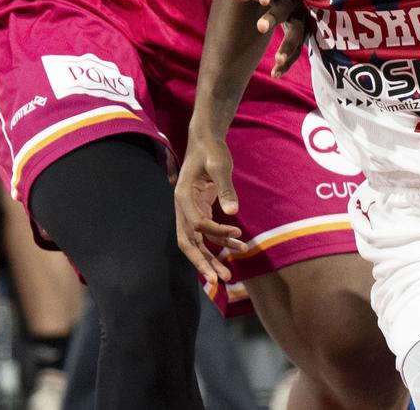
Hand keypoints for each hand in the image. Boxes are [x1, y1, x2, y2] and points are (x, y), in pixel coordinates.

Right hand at [173, 132, 245, 284]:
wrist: (205, 139)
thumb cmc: (211, 149)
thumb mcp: (220, 165)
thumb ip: (226, 187)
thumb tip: (233, 210)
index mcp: (183, 196)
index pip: (197, 224)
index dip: (217, 233)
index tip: (238, 235)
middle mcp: (182, 207)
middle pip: (187, 242)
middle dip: (202, 262)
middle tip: (218, 281)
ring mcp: (189, 210)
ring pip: (196, 242)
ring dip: (210, 259)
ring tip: (228, 276)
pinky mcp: (199, 210)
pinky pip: (206, 233)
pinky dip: (218, 243)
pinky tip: (234, 249)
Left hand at [229, 0, 307, 74]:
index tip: (262, 0)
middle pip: (286, 7)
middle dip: (274, 17)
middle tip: (260, 27)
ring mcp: (301, 14)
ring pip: (299, 31)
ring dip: (289, 45)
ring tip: (277, 60)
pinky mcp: (302, 30)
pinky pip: (298, 48)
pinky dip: (288, 61)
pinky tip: (275, 73)